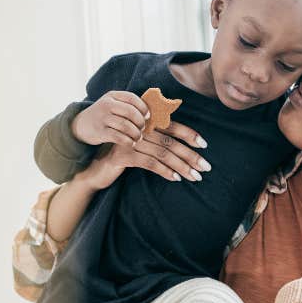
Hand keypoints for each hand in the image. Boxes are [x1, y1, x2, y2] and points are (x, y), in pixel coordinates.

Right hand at [72, 90, 150, 145]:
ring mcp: (102, 118)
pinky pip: (119, 137)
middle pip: (131, 112)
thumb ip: (127, 106)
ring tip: (138, 137)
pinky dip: (128, 141)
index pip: (132, 98)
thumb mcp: (113, 105)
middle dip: (140, 122)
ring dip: (136, 134)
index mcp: (112, 95)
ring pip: (126, 126)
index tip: (147, 116)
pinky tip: (131, 143)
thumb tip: (151, 114)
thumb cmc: (104, 116)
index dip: (143, 108)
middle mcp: (106, 105)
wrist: (81, 125)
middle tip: (142, 129)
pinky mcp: (100, 132)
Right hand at [80, 124, 211, 189]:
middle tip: (206, 167)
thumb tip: (186, 151)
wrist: (96, 168)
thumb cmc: (125, 157)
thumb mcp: (142, 147)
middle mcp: (139, 129)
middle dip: (190, 155)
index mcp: (146, 124)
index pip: (172, 126)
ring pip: (162, 153)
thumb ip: (159, 142)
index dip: (189, 134)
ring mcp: (130, 141)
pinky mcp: (123, 155)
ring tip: (195, 177)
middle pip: (170, 141)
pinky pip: (149, 163)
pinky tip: (175, 178)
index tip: (204, 145)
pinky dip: (164, 171)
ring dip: (181, 166)